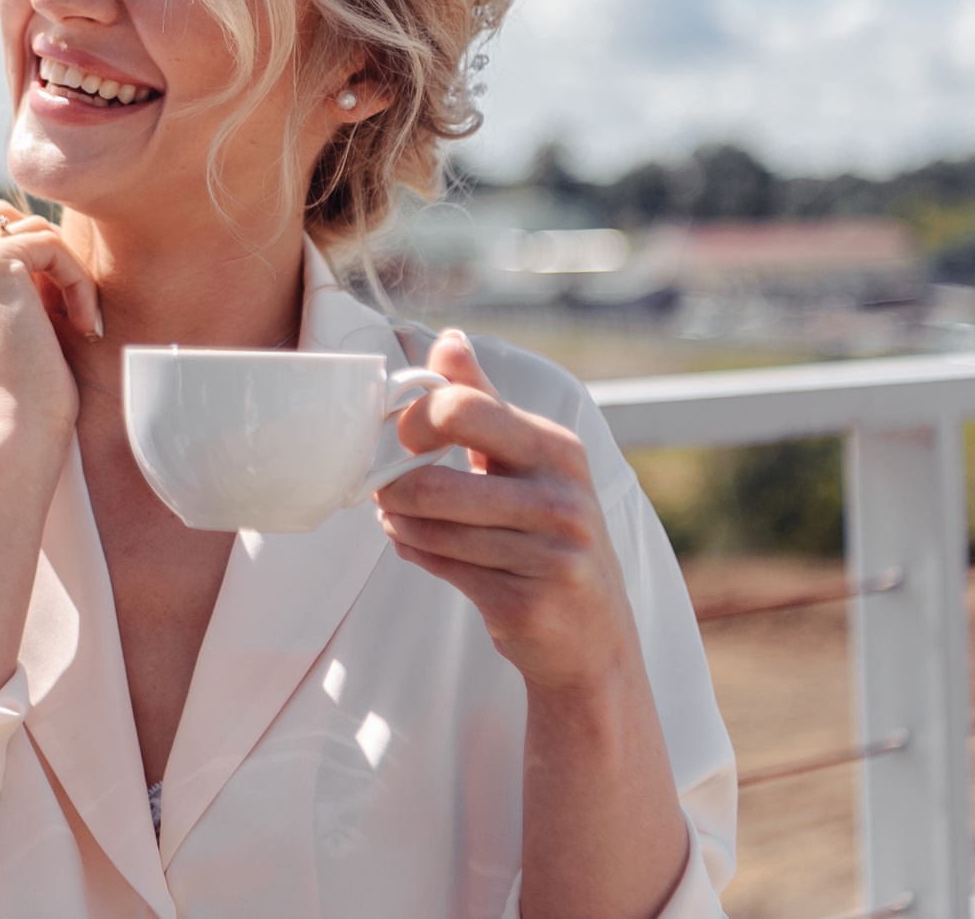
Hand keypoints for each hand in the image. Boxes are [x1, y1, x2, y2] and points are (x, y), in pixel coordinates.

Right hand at [0, 201, 99, 442]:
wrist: (13, 430)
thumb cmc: (19, 399)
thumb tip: (39, 249)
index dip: (18, 252)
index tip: (46, 306)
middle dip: (40, 247)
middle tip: (63, 301)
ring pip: (29, 227)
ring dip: (66, 268)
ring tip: (77, 317)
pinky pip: (52, 244)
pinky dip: (79, 280)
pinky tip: (83, 323)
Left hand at [375, 331, 643, 695]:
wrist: (593, 635)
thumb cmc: (549, 532)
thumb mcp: (529, 459)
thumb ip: (483, 398)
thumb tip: (448, 339)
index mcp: (556, 450)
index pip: (462, 408)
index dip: (414, 421)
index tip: (402, 438)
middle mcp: (560, 498)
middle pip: (434, 482)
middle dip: (392, 487)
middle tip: (381, 488)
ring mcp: (548, 555)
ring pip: (430, 530)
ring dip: (399, 524)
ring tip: (397, 517)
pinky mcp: (526, 603)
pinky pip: (442, 568)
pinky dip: (416, 554)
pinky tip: (415, 546)